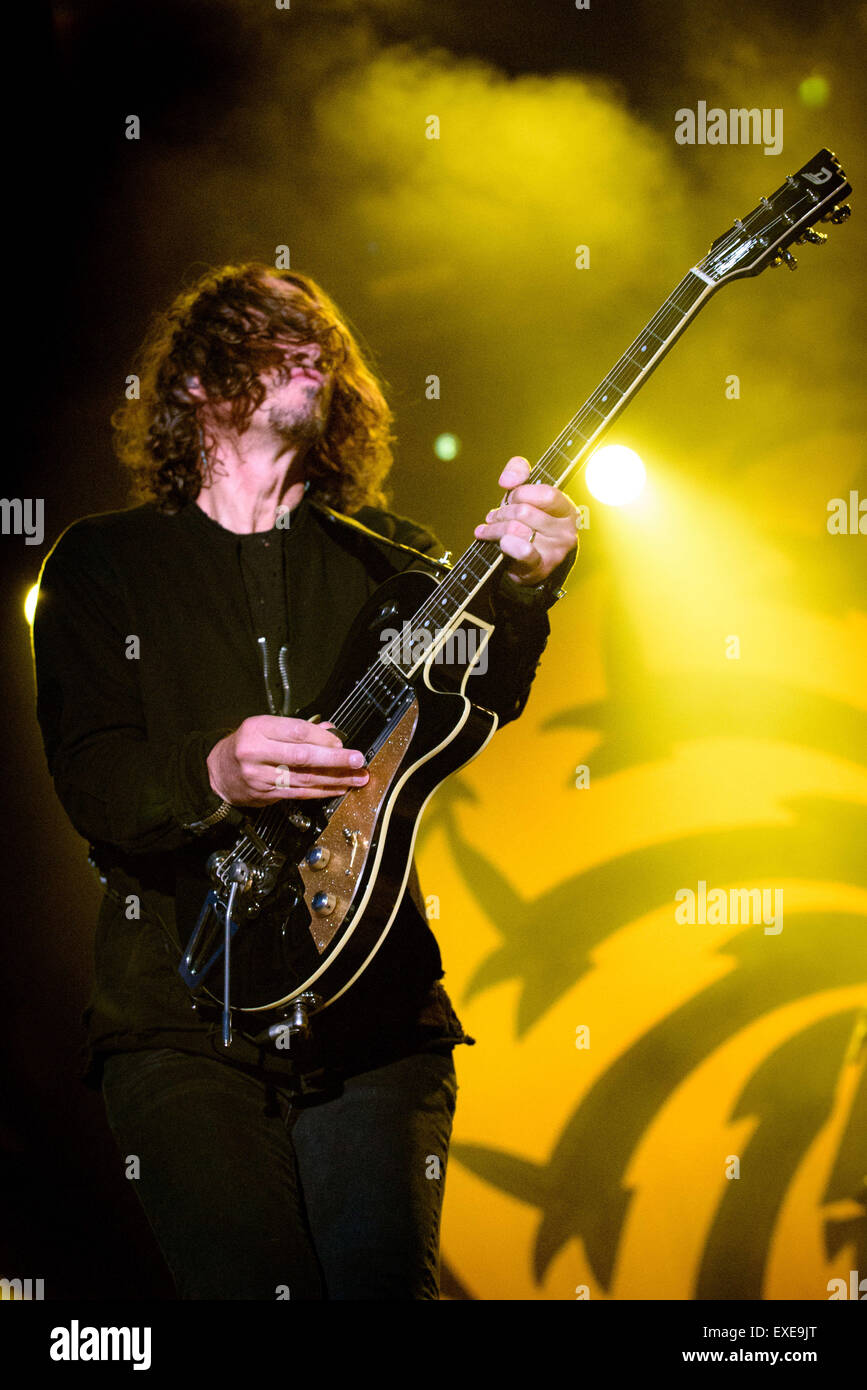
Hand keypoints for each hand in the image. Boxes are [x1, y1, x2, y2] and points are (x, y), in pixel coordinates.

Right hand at [207, 715, 368, 805]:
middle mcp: (256, 751)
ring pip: (304, 777)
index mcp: (257, 728)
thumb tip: (330, 731)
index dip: (321, 737)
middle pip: (302, 756)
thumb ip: (296, 729)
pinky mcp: (265, 793)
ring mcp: (260, 775)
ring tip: (356, 777)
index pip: (295, 731)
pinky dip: (322, 791)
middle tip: (357, 759)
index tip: (341, 741)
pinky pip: (299, 792)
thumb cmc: (245, 745)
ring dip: (335, 778)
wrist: (218, 773)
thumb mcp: (264, 727)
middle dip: (334, 759)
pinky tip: (338, 788)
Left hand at [473, 456, 578, 584]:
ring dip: (495, 529)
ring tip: (488, 530)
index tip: (509, 498)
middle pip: (524, 512)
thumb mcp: (526, 492)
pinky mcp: (541, 568)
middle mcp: (566, 531)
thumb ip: (519, 470)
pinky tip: (497, 542)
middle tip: (493, 517)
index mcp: (567, 510)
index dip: (521, 493)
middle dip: (502, 512)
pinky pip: (522, 551)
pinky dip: (506, 544)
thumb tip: (507, 480)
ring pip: (516, 529)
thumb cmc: (528, 523)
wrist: (529, 564)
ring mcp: (556, 551)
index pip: (547, 493)